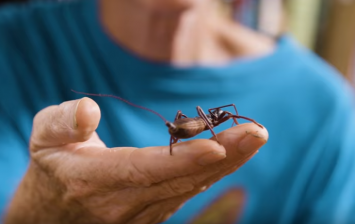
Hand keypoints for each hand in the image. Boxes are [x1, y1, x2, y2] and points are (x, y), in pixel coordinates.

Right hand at [4, 98, 267, 223]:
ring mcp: (143, 211)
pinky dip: (213, 171)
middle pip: (181, 179)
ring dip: (226, 163)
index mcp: (96, 181)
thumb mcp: (43, 138)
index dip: (183, 160)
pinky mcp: (154, 211)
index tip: (217, 145)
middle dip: (223, 156)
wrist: (52, 214)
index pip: (146, 170)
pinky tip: (233, 152)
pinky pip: (188, 191)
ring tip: (253, 137)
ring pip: (191, 187)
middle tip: (257, 132)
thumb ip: (62, 122)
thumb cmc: (52, 168)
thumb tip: (90, 109)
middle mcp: (125, 202)